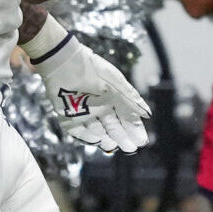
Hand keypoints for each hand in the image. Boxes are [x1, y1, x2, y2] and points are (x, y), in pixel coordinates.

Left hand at [26, 25, 151, 154]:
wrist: (65, 63)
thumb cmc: (93, 70)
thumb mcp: (117, 83)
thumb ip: (131, 99)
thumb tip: (147, 114)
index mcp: (112, 97)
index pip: (126, 117)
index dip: (135, 129)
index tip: (142, 141)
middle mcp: (100, 106)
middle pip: (113, 126)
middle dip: (123, 137)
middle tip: (130, 148)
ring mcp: (84, 112)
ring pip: (98, 131)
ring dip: (106, 139)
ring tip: (114, 145)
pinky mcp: (68, 116)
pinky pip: (79, 131)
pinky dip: (88, 137)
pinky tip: (98, 140)